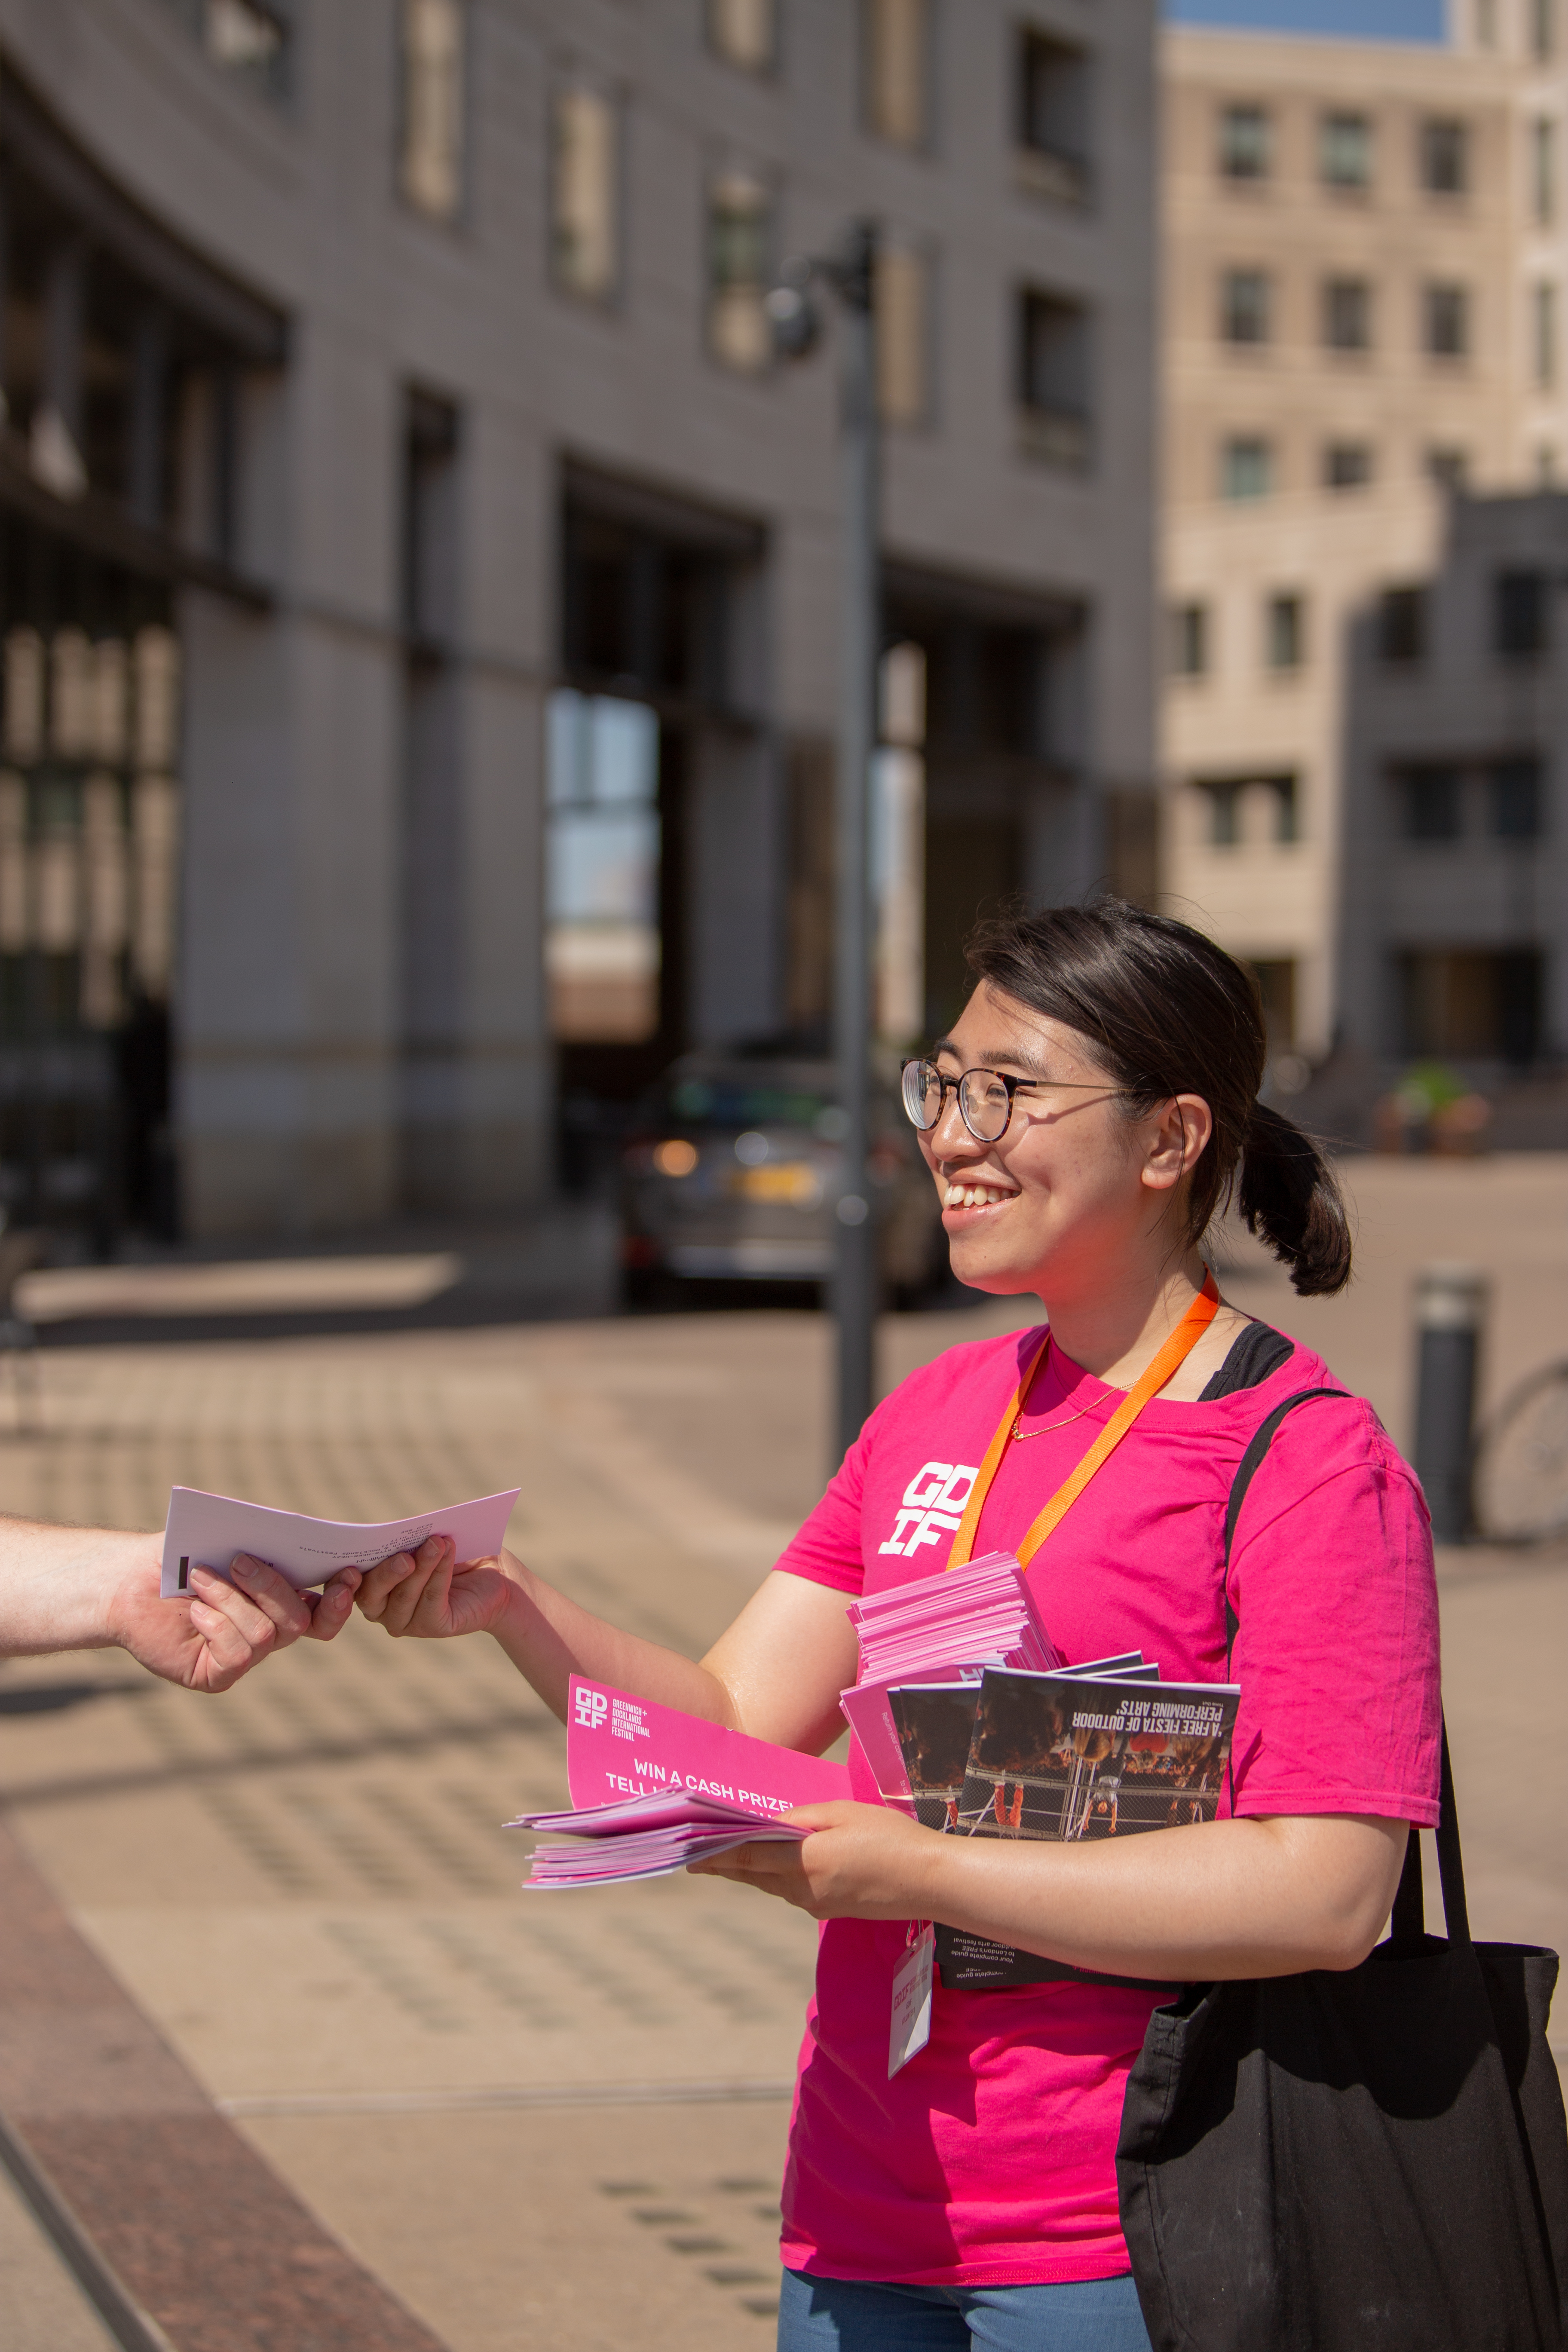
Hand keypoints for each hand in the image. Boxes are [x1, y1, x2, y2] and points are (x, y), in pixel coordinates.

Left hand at [109, 1545, 359, 1695]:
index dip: (341, 1597)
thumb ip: (262, 1541)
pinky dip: (215, 1623)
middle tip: (241, 1560)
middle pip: (300, 1620)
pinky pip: (237, 1653)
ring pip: (266, 1633)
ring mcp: (244, 1656)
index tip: (347, 1572)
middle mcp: (268, 1632)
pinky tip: (193, 1610)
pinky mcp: (218, 1675)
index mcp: (279, 1601)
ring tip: (200, 1578)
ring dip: (231, 1598)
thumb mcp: (225, 1539)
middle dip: (273, 1587)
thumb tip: (296, 1538)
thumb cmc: (178, 1556)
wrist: (126, 1582)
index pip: (325, 1610)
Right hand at [354, 1533, 514, 1638]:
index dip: (342, 1578)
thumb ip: (406, 1537)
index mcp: (372, 1586)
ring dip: (421, 1567)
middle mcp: (382, 1609)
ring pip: (404, 1596)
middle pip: (371, 1595)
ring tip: (437, 1542)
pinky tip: (448, 1552)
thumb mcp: (425, 1539)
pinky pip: (431, 1600)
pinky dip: (439, 1573)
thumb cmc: (453, 1553)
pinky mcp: (433, 1626)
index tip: (350, 1563)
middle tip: (404, 1554)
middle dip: (386, 1572)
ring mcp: (407, 1622)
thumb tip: (395, 1529)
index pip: (348, 1585)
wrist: (495, 1574)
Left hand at [688, 1800, 944, 1921]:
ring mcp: (814, 1904)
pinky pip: (791, 1892)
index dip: (716, 1854)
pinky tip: (772, 1866)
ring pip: (771, 1885)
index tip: (691, 1853)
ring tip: (727, 1857)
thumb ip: (802, 1819)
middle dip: (725, 1865)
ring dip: (750, 1871)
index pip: (748, 1856)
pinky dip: (776, 1878)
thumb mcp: (843, 1813)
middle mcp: (802, 1888)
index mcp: (803, 1860)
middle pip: (753, 1875)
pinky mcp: (828, 1910)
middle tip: (696, 1856)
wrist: (927, 1881)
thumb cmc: (888, 1837)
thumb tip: (772, 1824)